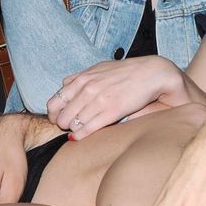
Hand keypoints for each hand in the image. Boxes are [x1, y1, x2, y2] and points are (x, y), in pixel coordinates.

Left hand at [46, 56, 191, 138]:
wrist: (151, 73)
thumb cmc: (126, 72)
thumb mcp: (99, 68)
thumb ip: (81, 77)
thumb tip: (66, 85)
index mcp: (83, 78)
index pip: (55, 101)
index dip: (54, 113)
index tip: (59, 117)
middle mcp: (88, 88)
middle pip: (61, 115)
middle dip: (61, 124)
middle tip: (68, 127)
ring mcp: (99, 100)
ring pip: (72, 123)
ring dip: (72, 130)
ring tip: (77, 131)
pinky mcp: (112, 111)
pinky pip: (87, 128)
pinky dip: (80, 135)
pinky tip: (80, 137)